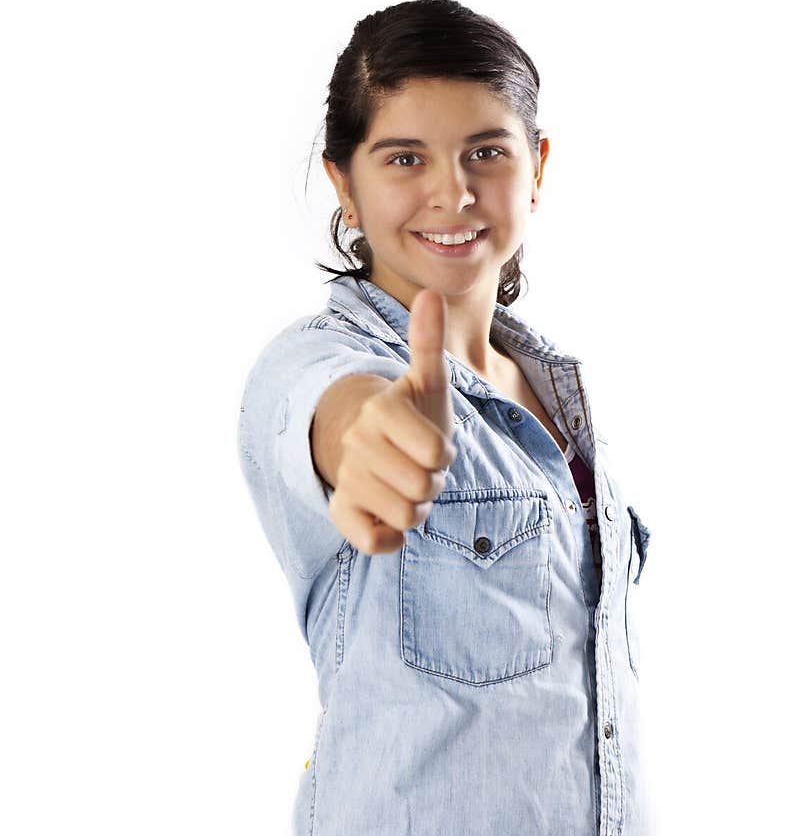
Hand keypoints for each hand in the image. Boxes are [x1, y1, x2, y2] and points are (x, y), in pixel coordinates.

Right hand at [328, 289, 456, 554]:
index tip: (433, 443)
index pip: (436, 453)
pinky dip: (390, 538)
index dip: (444, 454)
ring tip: (406, 486)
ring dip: (417, 508)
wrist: (366, 442)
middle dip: (432, 483)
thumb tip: (430, 293)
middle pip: (424, 489)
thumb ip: (427, 341)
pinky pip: (374, 543)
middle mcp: (357, 445)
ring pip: (407, 517)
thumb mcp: (425, 379)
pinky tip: (388, 516)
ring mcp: (347, 479)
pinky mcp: (341, 512)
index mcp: (380, 411)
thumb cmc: (409, 412)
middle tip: (420, 468)